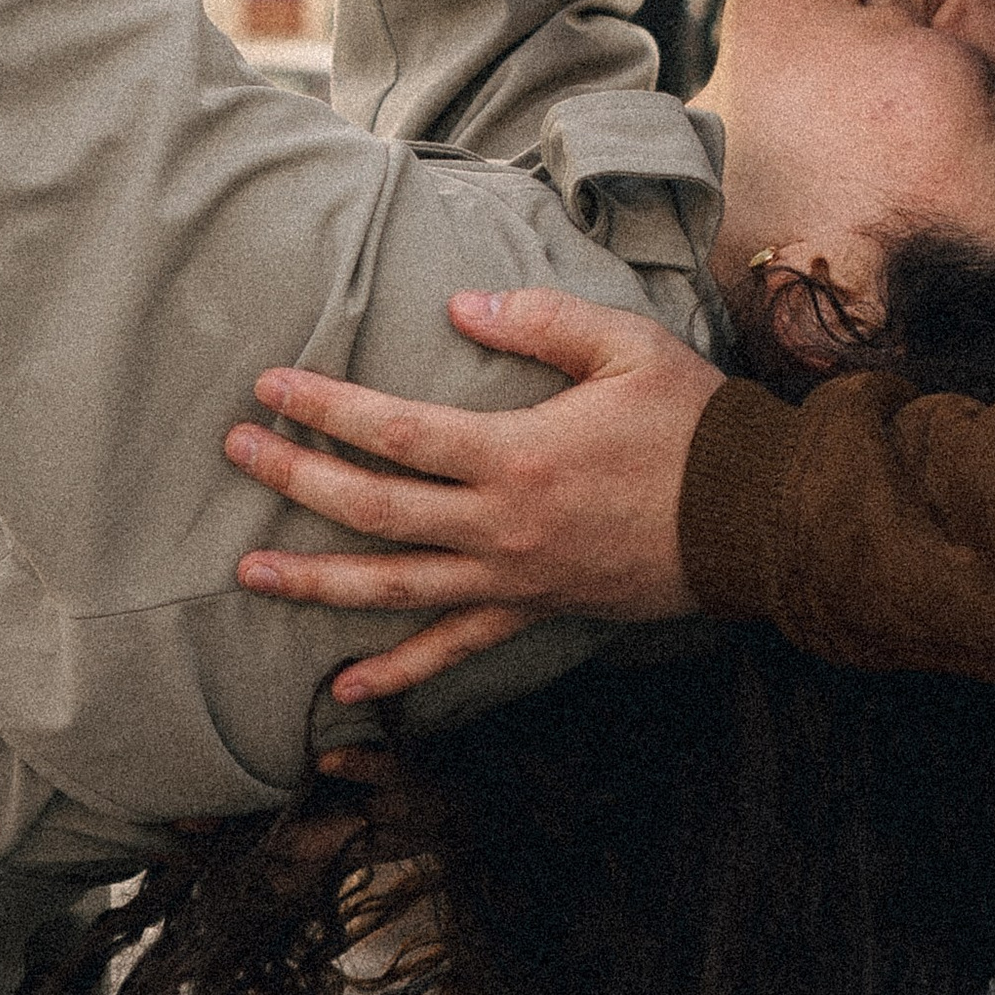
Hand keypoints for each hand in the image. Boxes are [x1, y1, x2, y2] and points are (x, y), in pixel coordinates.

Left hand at [225, 288, 725, 699]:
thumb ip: (540, 322)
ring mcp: (514, 579)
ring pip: (395, 589)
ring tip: (249, 571)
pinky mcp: (536, 611)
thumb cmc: (694, 423)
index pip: (395, 432)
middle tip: (236, 452)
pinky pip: (456, 649)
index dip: (325, 409)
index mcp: (517, 454)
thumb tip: (459, 308)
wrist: (758, 516)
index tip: (269, 387)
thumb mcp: (626, 346)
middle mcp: (502, 526)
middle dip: (296, 480)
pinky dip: (400, 671)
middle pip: (374, 510)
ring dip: (316, 582)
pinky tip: (346, 686)